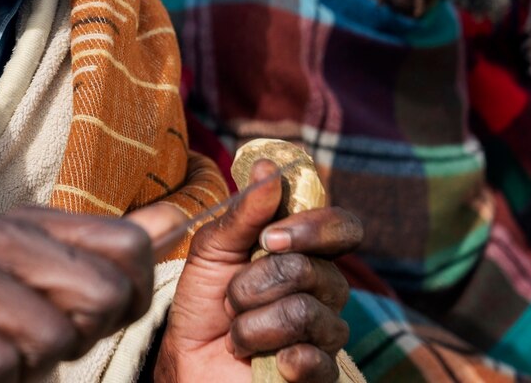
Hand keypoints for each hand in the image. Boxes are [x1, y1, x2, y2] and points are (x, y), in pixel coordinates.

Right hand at [0, 207, 153, 382]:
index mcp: (32, 221)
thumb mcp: (51, 290)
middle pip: (101, 297)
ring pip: (52, 338)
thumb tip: (181, 219)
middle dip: (78, 339)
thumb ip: (111, 258)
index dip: (125, 304)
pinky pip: (0, 366)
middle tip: (28, 343)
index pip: (132, 249)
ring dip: (28, 367)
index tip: (81, 318)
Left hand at [153, 160, 362, 382]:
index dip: (313, 228)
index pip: (343, 227)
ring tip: (236, 334)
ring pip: (305, 314)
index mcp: (305, 252)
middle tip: (231, 299)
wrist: (188, 360)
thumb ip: (244, 212)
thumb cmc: (204, 301)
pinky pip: (315, 360)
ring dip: (252, 325)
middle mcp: (325, 288)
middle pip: (313, 270)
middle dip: (255, 284)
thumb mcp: (213, 249)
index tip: (269, 238)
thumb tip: (269, 168)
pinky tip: (267, 361)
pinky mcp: (321, 373)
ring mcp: (326, 332)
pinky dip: (279, 358)